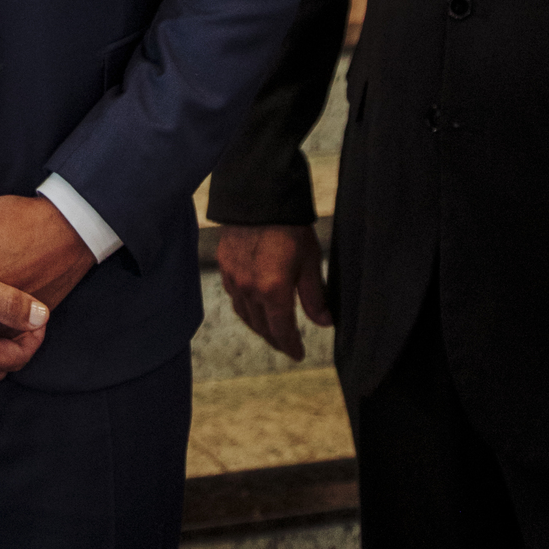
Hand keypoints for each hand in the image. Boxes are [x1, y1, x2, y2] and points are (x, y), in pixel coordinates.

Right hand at [215, 223, 332, 360]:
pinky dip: (244, 306)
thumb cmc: (290, 225)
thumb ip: (315, 296)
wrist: (259, 194)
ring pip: (244, 314)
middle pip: (261, 327)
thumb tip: (324, 322)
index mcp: (273, 291)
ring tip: (270, 329)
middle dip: (276, 339)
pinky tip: (252, 303)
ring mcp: (234, 276)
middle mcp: (249, 289)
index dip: (291, 346)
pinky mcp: (224, 263)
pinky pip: (233, 295)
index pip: (282, 331)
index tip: (299, 353)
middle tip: (286, 344)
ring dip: (258, 326)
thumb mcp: (311, 261)